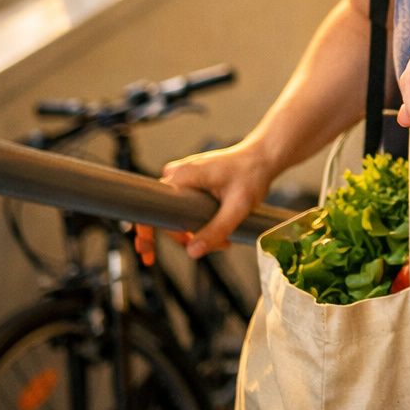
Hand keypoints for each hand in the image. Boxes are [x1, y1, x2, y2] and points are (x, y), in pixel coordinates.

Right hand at [133, 140, 276, 265]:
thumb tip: (191, 252)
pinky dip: (198, 222)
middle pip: (167, 217)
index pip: (151, 208)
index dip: (146, 232)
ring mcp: (183, 179)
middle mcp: (176, 175)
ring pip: (177, 215)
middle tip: (218, 247)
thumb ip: (216, 229)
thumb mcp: (238, 206)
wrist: (263, 157)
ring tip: (224, 241)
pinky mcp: (190, 183)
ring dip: (195, 232)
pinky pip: (185, 208)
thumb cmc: (252, 174)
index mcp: (182, 177)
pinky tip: (217, 231)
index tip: (146, 252)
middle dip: (187, 238)